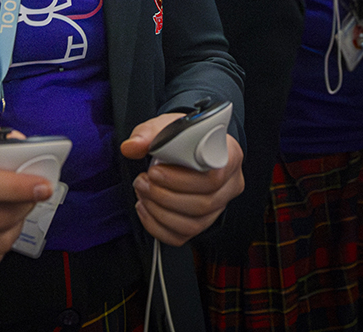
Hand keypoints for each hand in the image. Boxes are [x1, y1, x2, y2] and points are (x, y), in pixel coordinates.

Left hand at [120, 114, 244, 246]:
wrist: (184, 145)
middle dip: (164, 196)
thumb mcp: (167, 125)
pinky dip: (158, 227)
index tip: (154, 171)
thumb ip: (149, 134)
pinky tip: (146, 208)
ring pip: (193, 224)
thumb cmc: (182, 136)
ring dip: (160, 212)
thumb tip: (131, 147)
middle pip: (203, 203)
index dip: (181, 179)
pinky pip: (182, 236)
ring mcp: (219, 206)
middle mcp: (230, 183)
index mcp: (230, 155)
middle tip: (143, 181)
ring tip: (143, 192)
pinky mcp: (204, 221)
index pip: (213, 176)